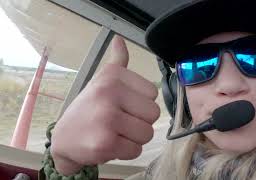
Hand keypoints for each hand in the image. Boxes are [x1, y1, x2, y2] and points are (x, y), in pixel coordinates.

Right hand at [50, 35, 159, 174]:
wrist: (64, 138)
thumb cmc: (89, 108)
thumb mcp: (101, 81)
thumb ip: (117, 62)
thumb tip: (119, 39)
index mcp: (112, 76)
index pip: (152, 93)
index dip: (141, 103)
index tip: (123, 106)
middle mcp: (109, 92)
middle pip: (153, 114)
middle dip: (140, 122)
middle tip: (120, 122)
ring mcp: (107, 118)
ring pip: (147, 134)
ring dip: (134, 138)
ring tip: (115, 133)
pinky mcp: (105, 143)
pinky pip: (136, 150)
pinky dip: (126, 152)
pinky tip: (110, 145)